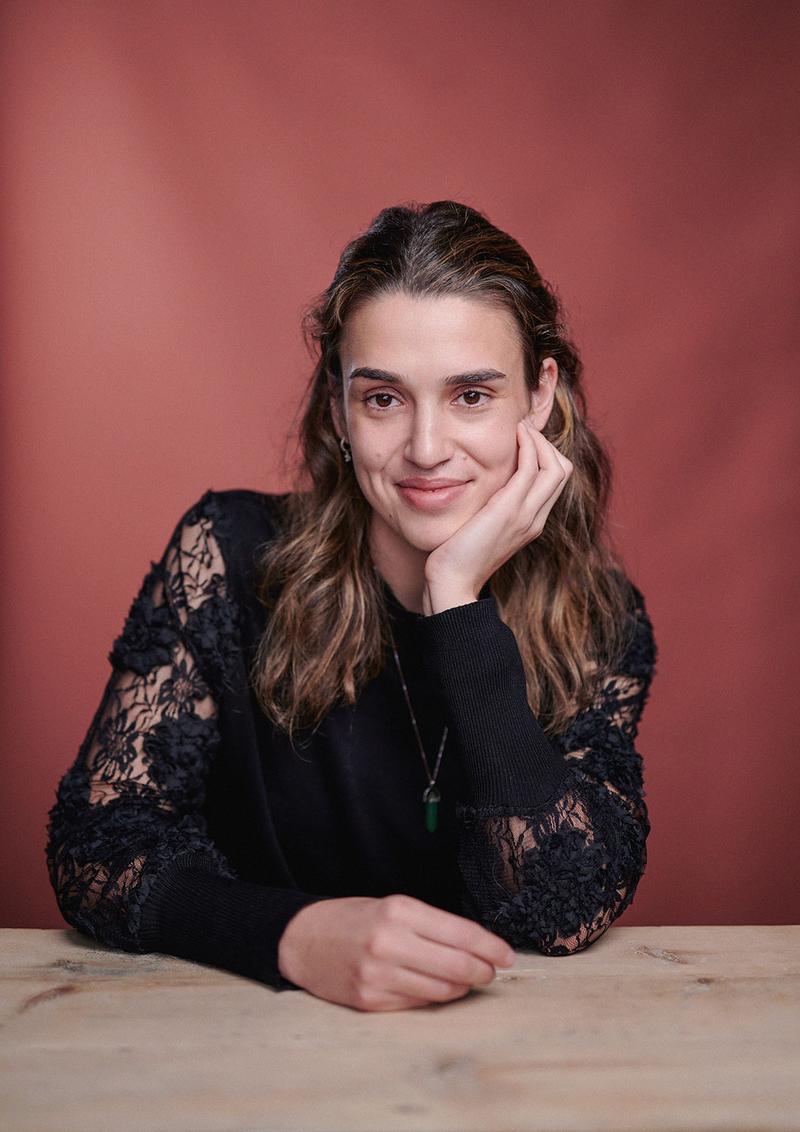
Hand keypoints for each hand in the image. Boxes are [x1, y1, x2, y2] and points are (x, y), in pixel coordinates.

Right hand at [277, 893, 515, 1011]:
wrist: (303, 940)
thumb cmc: (354, 920)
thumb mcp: (393, 907)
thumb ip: (431, 925)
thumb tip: (477, 948)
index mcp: (398, 910)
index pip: (460, 933)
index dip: (490, 947)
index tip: (507, 955)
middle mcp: (389, 942)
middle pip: (457, 966)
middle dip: (483, 971)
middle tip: (491, 971)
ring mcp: (378, 975)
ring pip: (442, 990)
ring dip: (461, 987)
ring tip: (465, 979)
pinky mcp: (370, 1001)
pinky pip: (418, 1004)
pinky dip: (434, 997)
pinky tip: (435, 988)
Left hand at [422, 414, 572, 612]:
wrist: (451, 583)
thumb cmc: (456, 556)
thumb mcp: (479, 526)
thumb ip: (489, 507)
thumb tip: (482, 485)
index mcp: (530, 523)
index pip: (555, 480)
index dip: (544, 454)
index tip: (522, 438)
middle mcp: (534, 519)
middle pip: (562, 470)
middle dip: (545, 442)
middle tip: (521, 428)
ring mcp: (526, 516)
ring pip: (554, 466)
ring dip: (537, 439)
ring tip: (519, 427)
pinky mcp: (510, 511)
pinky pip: (531, 469)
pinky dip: (528, 446)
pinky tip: (513, 435)